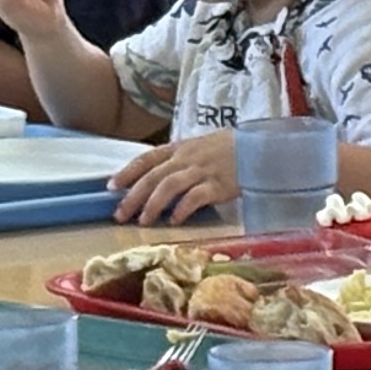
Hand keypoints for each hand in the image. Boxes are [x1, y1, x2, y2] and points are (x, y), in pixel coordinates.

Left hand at [110, 134, 239, 224]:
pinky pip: (195, 197)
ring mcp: (202, 171)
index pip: (147, 158)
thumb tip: (154, 181)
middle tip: (120, 214)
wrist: (259, 148)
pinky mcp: (218, 185)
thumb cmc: (228, 149)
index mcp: (179, 148)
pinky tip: (174, 221)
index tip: (111, 186)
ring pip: (169, 186)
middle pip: (153, 176)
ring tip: (142, 221)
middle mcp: (186, 158)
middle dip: (133, 196)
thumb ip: (178, 162)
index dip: (127, 172)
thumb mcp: (198, 148)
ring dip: (153, 204)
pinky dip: (182, 209)